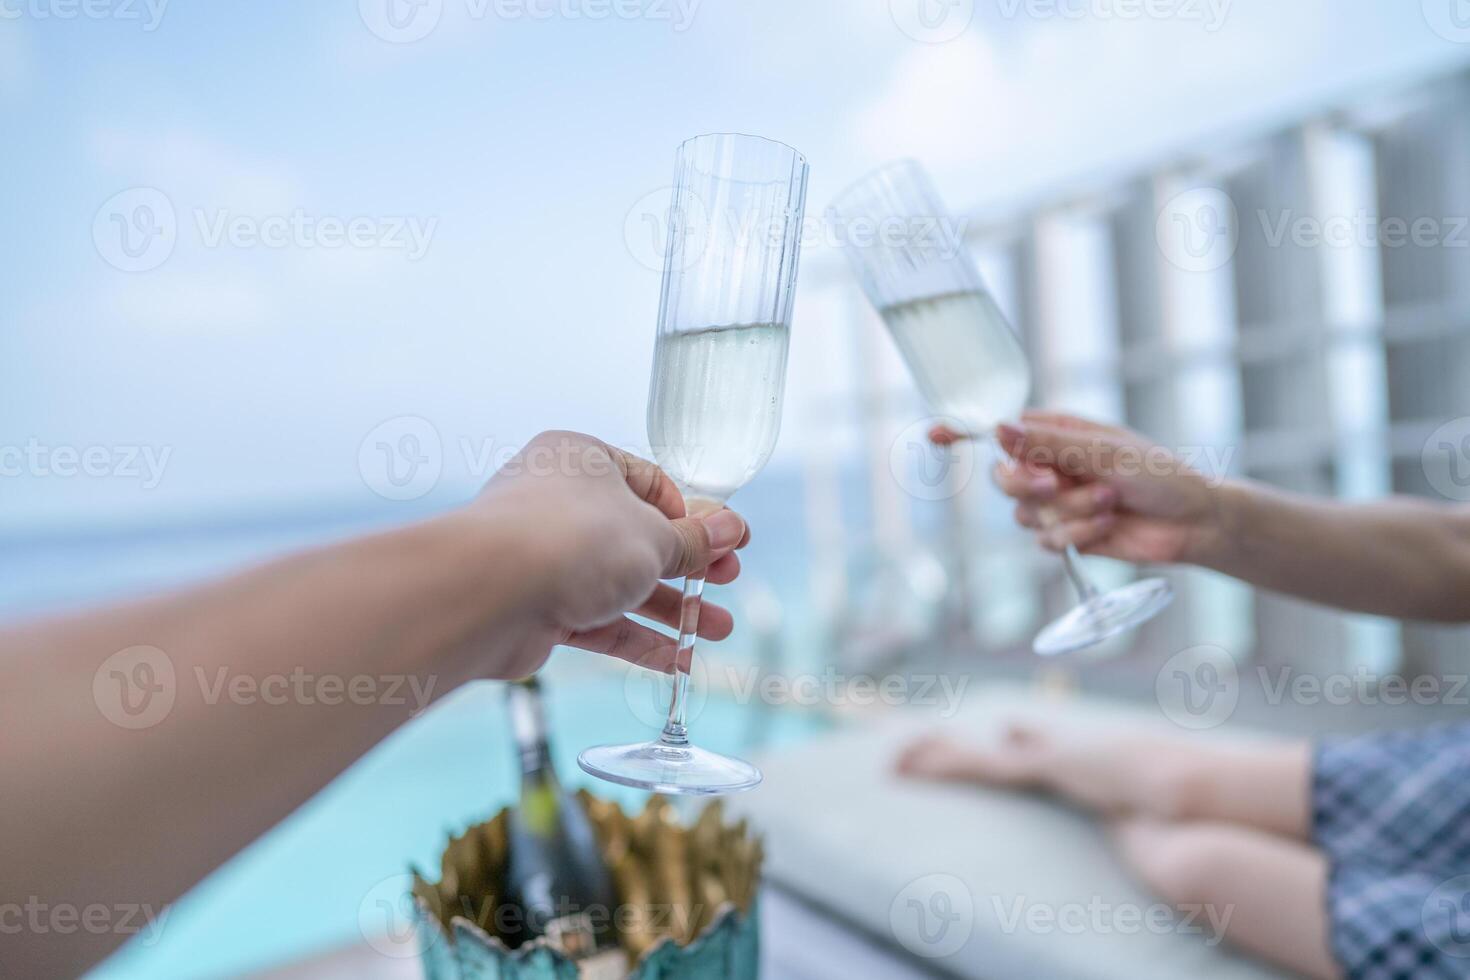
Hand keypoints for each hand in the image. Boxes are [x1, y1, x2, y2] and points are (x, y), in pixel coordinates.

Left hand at [465, 430, 749, 679]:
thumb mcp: (653, 538)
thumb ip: (693, 541)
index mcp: (584, 460)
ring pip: (618, 582)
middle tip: (727, 586)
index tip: (729, 545)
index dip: (694, 516)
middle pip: (638, 537)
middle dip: (688, 569)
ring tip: (715, 633)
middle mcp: (559, 501)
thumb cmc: (573, 541)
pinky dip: (635, 639)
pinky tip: (676, 662)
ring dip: (670, 609)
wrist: (487, 594)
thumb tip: (731, 528)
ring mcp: (544, 556)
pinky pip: (595, 620)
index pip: (651, 483)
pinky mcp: (534, 606)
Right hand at [932, 411, 1220, 564]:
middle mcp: (1050, 466)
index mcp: (1056, 434)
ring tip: (1108, 502)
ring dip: (1068, 511)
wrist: (1193, 523)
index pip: (1000, 431)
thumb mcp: (1106, 452)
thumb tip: (999, 430)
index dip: (965, 432)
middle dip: (1027, 485)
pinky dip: (1077, 534)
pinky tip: (1107, 524)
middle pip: (1001, 478)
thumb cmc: (1160, 474)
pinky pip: (1046, 541)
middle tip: (1057, 483)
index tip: (937, 434)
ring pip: (1025, 514)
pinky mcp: (1067, 535)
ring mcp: (1057, 503)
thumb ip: (1050, 444)